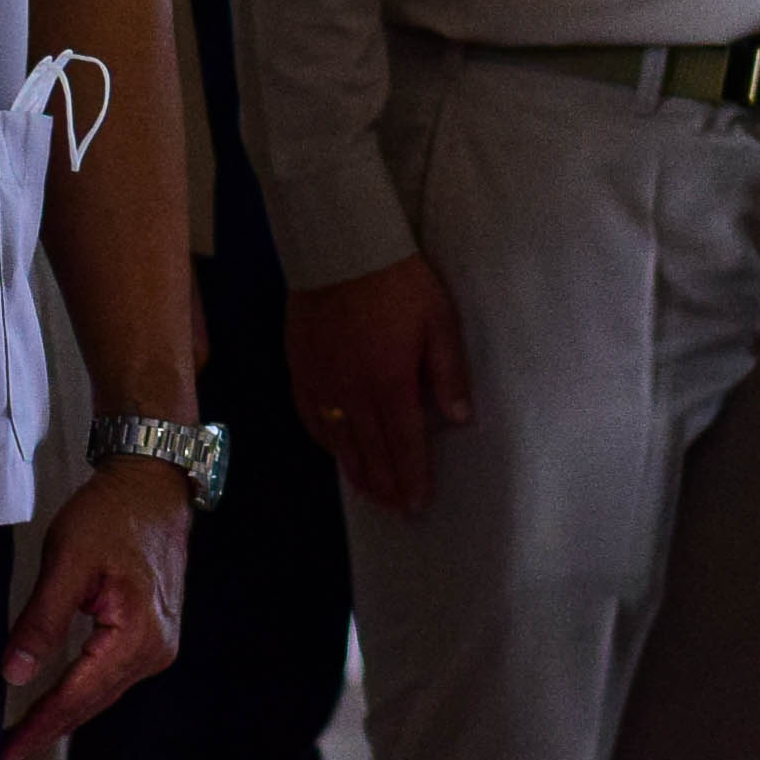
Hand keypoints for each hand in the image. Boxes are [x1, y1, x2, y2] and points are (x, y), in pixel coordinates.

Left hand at [0, 460, 191, 759]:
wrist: (153, 485)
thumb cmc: (113, 514)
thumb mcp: (66, 562)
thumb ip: (41, 621)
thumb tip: (14, 673)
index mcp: (136, 635)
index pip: (75, 698)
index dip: (36, 730)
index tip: (3, 757)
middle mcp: (155, 648)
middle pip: (90, 705)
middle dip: (45, 732)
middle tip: (3, 758)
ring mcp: (160, 644)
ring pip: (102, 695)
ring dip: (62, 716)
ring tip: (22, 737)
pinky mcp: (155, 635)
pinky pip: (112, 678)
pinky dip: (81, 694)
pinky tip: (57, 703)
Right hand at [290, 256, 469, 515]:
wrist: (339, 249)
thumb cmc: (398, 282)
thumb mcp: (439, 321)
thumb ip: (449, 373)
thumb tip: (460, 419)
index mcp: (390, 385)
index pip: (403, 444)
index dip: (411, 477)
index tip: (417, 505)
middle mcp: (352, 394)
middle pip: (370, 452)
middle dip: (385, 485)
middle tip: (396, 510)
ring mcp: (321, 383)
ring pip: (338, 441)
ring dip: (355, 471)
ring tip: (369, 493)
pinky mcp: (299, 369)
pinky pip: (310, 417)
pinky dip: (324, 440)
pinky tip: (333, 451)